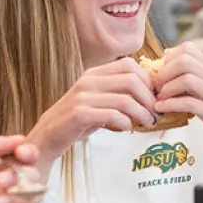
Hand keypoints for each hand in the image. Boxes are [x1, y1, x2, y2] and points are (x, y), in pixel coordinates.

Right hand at [27, 58, 156, 177]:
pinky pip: (113, 115)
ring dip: (143, 113)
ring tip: (149, 123)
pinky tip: (128, 128)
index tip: (154, 97)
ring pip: (125, 100)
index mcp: (94, 73)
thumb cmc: (77, 121)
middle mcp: (88, 81)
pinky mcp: (79, 114)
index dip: (148, 80)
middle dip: (150, 98)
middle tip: (156, 113)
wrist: (47, 137)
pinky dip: (126, 123)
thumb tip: (151, 94)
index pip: (129, 65)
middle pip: (132, 81)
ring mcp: (83, 97)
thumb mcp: (97, 100)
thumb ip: (117, 93)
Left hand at [154, 45, 202, 152]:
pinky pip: (190, 103)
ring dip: (167, 89)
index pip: (188, 48)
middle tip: (157, 87)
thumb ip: (193, 78)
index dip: (169, 59)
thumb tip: (165, 64)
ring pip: (187, 79)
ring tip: (160, 99)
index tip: (162, 73)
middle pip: (184, 61)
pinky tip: (162, 109)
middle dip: (164, 73)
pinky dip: (171, 105)